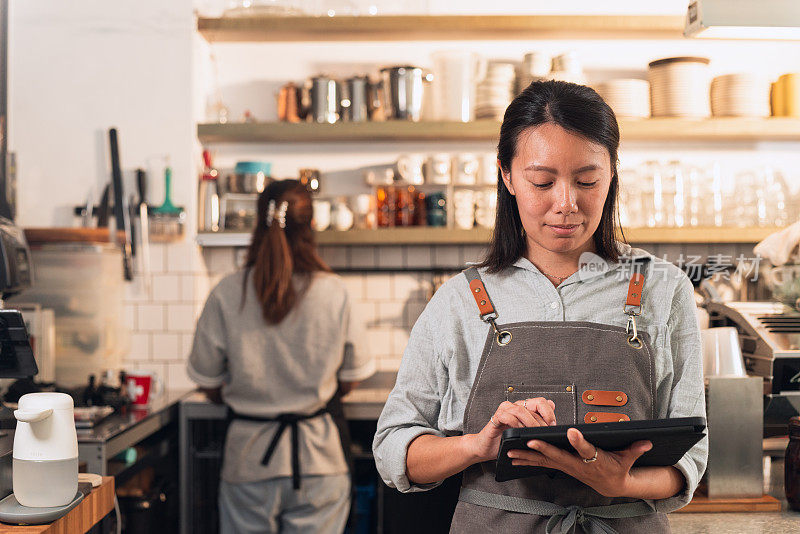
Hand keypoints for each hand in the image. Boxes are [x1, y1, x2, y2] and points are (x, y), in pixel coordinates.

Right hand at [466, 398, 556, 461]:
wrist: (485, 448)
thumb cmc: (505, 440)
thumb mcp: (525, 433)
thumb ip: (538, 421)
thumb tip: (553, 406)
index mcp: (523, 408)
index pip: (541, 402)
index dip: (549, 412)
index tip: (553, 425)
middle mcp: (514, 406)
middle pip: (534, 403)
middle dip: (542, 420)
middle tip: (545, 432)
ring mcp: (504, 410)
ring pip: (521, 410)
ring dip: (531, 422)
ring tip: (534, 433)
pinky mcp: (496, 417)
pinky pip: (508, 417)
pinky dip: (516, 424)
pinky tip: (519, 432)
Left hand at [505, 428, 652, 497]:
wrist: (612, 485)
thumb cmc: (618, 468)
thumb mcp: (628, 459)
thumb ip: (635, 449)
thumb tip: (647, 441)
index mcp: (593, 459)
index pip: (585, 449)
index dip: (579, 441)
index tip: (571, 432)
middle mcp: (577, 465)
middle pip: (558, 456)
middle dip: (543, 449)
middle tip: (528, 442)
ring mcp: (567, 467)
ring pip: (545, 461)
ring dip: (527, 457)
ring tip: (510, 452)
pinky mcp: (561, 467)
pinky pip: (542, 464)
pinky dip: (528, 460)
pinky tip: (514, 458)